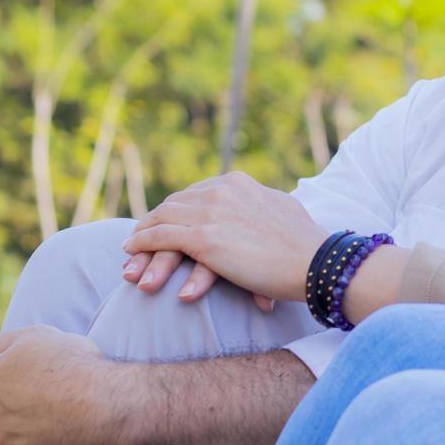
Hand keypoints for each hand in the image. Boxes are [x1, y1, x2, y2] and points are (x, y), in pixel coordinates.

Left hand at [123, 171, 324, 303]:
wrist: (313, 261)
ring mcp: (210, 212)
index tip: (166, 221)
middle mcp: (221, 190)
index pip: (195, 192)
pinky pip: (159, 237)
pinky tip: (131, 252)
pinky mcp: (202, 238)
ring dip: (142, 232)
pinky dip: (141, 243)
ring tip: (130, 247)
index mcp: (238, 183)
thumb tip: (259, 207)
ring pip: (162, 217)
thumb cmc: (303, 244)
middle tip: (140, 236)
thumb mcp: (280, 210)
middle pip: (175, 202)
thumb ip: (260, 205)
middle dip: (155, 220)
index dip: (177, 208)